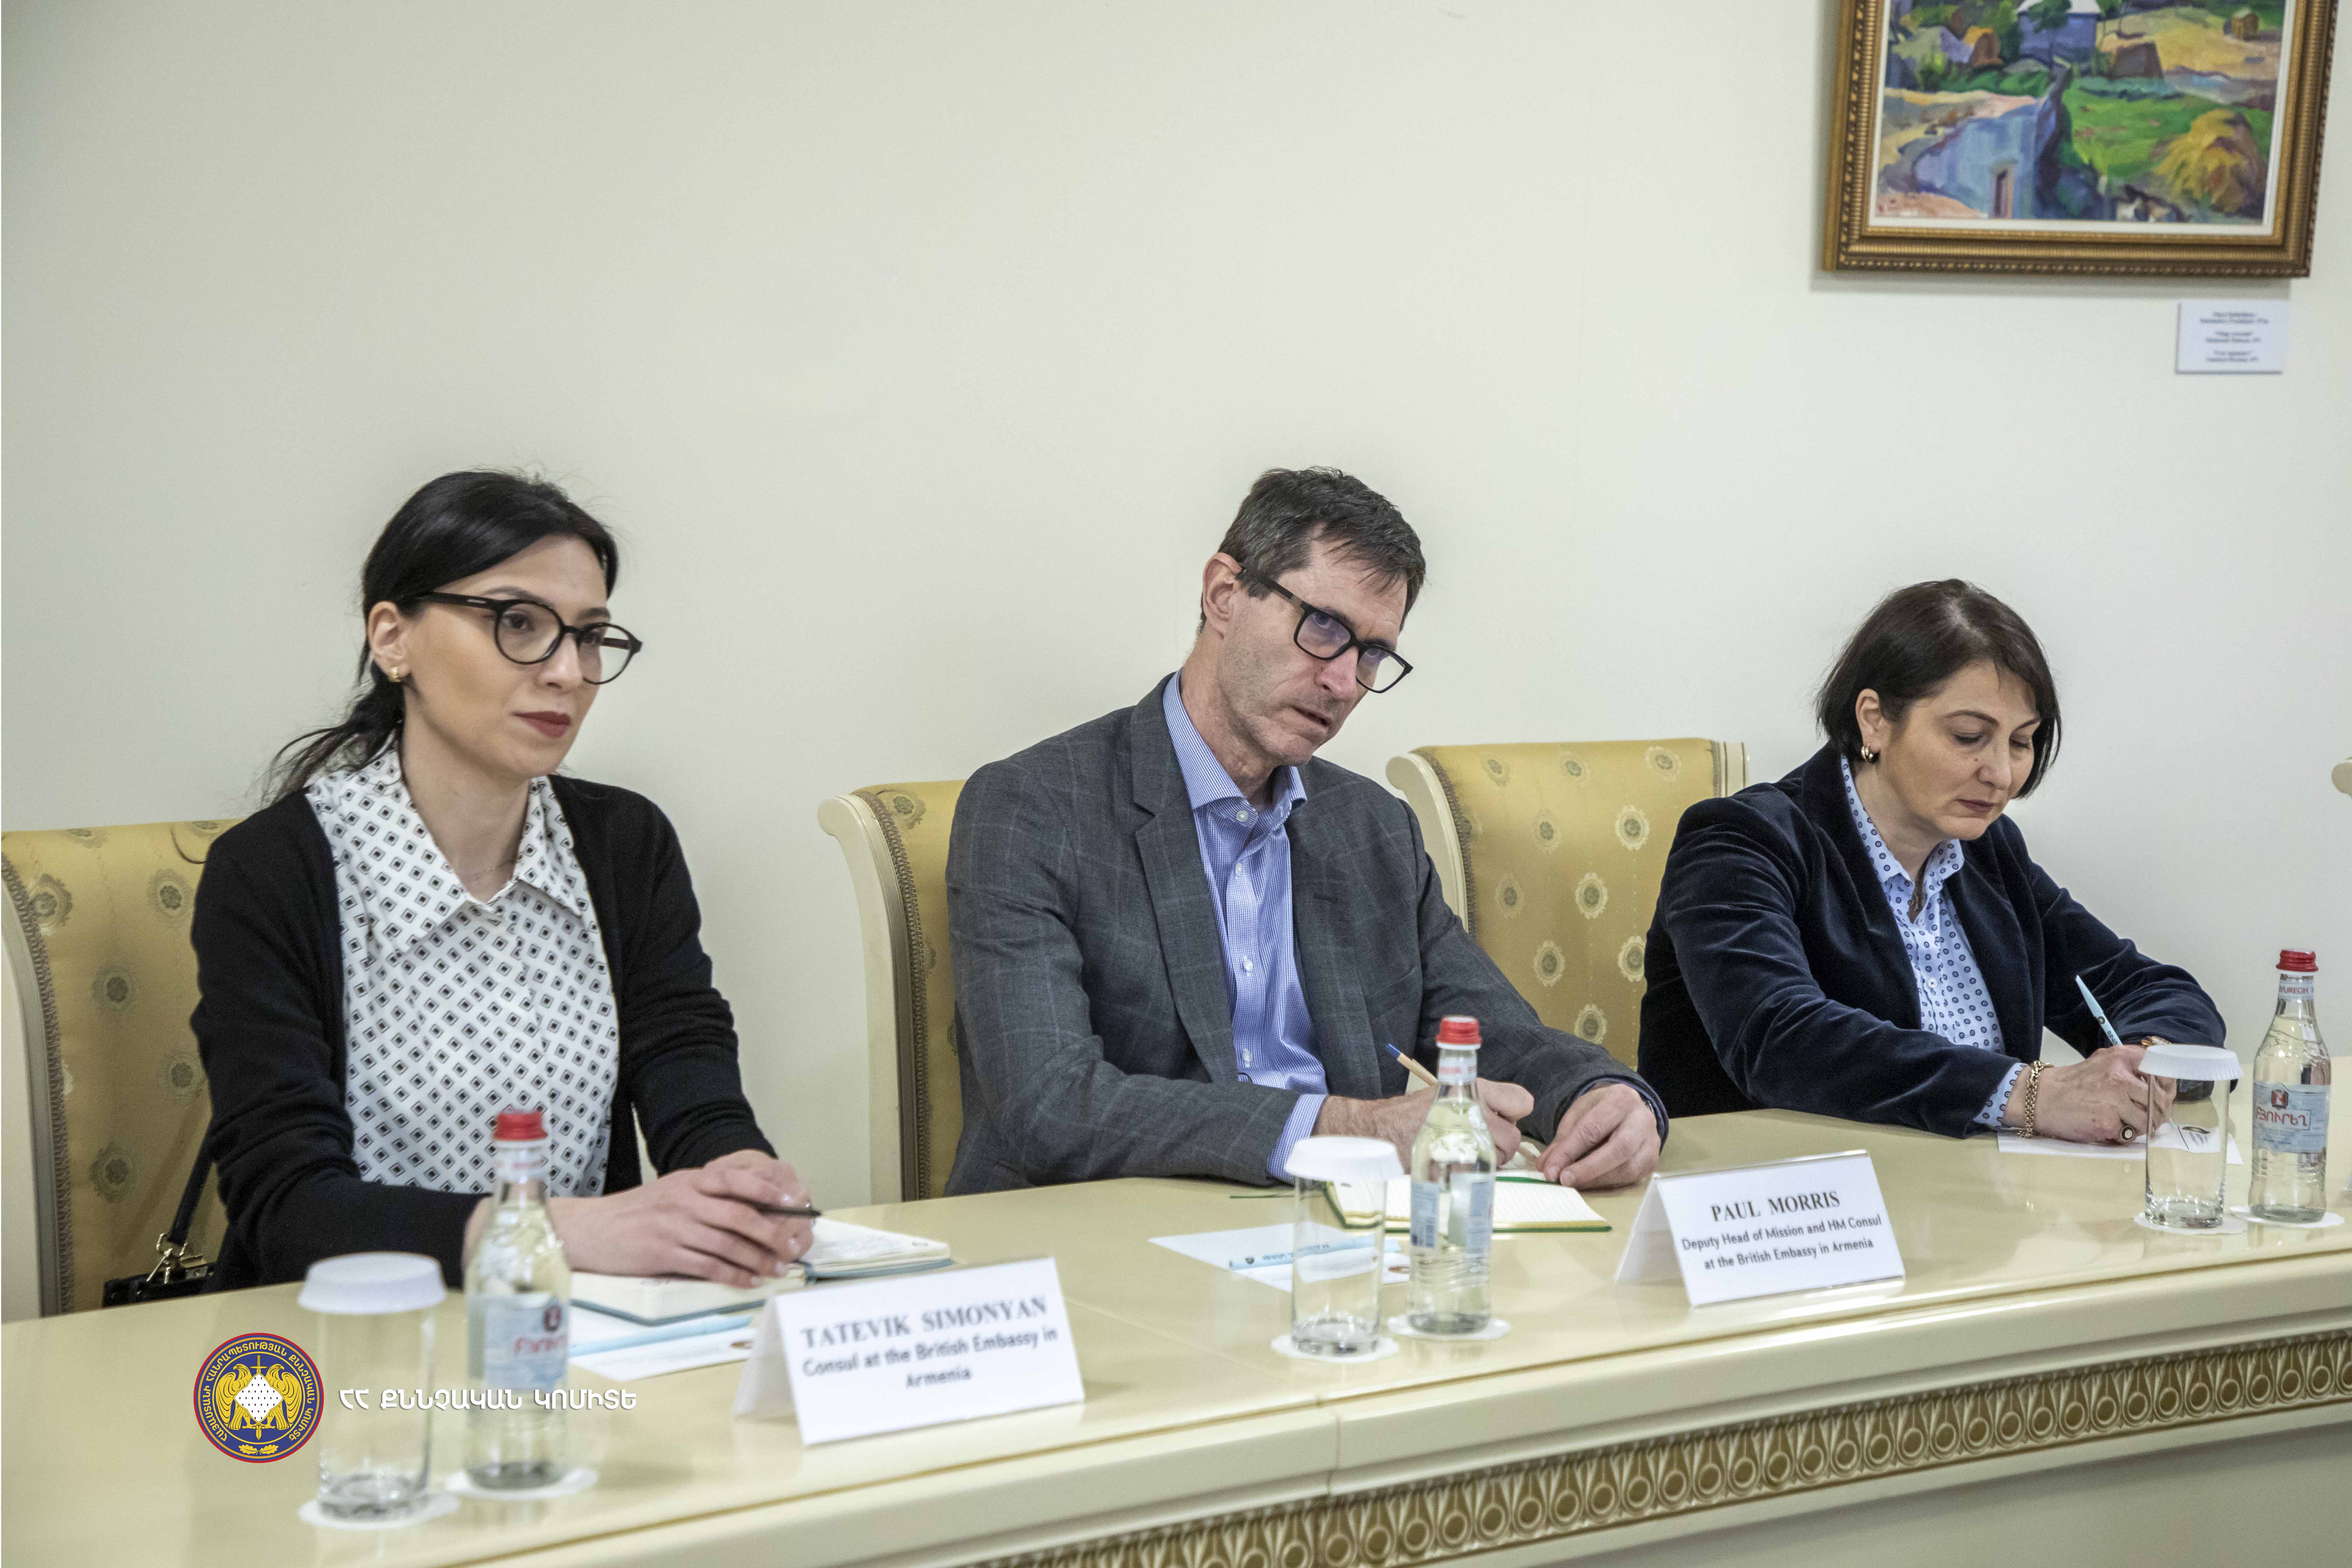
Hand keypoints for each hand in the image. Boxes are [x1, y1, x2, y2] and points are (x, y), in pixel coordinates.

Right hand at [539, 1155, 815, 1287]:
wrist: (592, 1229)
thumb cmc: (636, 1212)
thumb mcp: (671, 1190)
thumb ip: (704, 1193)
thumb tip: (749, 1203)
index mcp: (690, 1181)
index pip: (737, 1179)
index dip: (768, 1190)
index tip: (794, 1202)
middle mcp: (685, 1201)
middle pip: (740, 1215)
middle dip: (772, 1232)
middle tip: (792, 1246)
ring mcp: (675, 1228)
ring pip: (728, 1244)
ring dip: (758, 1259)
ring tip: (778, 1269)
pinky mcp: (665, 1255)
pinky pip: (708, 1267)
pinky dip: (733, 1276)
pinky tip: (750, 1281)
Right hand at [1315, 1079, 1533, 1165]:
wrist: (1379, 1130)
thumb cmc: (1414, 1115)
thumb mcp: (1448, 1096)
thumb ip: (1478, 1105)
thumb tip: (1507, 1121)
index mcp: (1475, 1087)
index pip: (1523, 1101)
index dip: (1512, 1115)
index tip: (1498, 1120)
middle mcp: (1476, 1107)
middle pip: (1514, 1136)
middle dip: (1500, 1146)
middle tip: (1474, 1144)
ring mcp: (1466, 1133)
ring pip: (1501, 1156)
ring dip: (1488, 1160)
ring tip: (1461, 1153)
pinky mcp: (1455, 1157)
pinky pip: (1482, 1171)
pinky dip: (1472, 1172)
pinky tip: (1454, 1165)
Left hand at [1537, 1083, 1659, 1188]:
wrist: (1625, 1110)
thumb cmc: (1599, 1112)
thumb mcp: (1578, 1116)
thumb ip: (1561, 1141)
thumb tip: (1546, 1168)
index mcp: (1621, 1099)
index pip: (1593, 1128)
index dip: (1570, 1151)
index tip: (1551, 1170)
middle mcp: (1642, 1118)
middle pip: (1619, 1148)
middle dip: (1588, 1168)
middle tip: (1564, 1180)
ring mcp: (1652, 1141)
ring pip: (1628, 1167)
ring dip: (1597, 1179)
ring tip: (1574, 1184)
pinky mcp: (1652, 1160)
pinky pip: (1631, 1177)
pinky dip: (1607, 1183)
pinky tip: (1590, 1183)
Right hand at [2006, 1045, 2170, 1142]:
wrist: (2039, 1098)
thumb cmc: (2071, 1084)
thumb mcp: (2102, 1063)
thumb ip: (2129, 1068)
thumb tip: (2161, 1083)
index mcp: (2120, 1058)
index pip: (2162, 1071)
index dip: (2167, 1087)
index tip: (2163, 1095)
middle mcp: (2120, 1077)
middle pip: (2160, 1100)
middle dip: (2158, 1112)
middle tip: (2150, 1118)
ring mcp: (2115, 1100)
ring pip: (2149, 1120)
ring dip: (2142, 1126)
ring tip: (2127, 1125)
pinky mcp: (2108, 1122)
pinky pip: (2131, 1134)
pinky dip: (2124, 1135)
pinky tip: (2110, 1129)